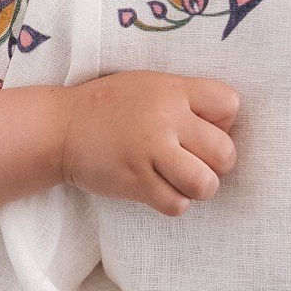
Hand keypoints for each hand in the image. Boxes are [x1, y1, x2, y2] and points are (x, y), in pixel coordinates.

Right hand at [61, 72, 238, 215]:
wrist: (61, 128)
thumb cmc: (111, 107)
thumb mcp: (150, 85)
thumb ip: (187, 100)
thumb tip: (226, 130)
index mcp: (172, 89)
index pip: (230, 104)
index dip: (224, 122)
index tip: (203, 129)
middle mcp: (165, 118)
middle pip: (225, 152)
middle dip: (217, 164)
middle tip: (195, 161)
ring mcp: (149, 151)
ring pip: (205, 184)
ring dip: (198, 188)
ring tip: (181, 180)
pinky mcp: (135, 181)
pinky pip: (177, 204)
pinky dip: (174, 202)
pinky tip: (159, 189)